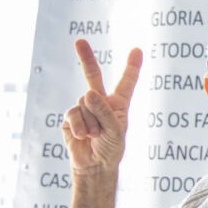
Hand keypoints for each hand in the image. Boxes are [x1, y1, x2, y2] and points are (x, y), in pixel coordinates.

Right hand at [62, 39, 142, 174]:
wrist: (94, 167)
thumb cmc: (111, 148)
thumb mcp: (115, 130)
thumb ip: (104, 111)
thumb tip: (88, 92)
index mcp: (118, 104)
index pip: (126, 82)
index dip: (132, 66)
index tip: (137, 50)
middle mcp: (101, 102)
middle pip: (92, 76)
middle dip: (85, 58)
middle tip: (79, 41)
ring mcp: (84, 108)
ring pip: (84, 102)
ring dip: (91, 122)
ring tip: (96, 135)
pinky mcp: (70, 118)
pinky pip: (73, 114)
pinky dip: (80, 126)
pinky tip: (83, 137)